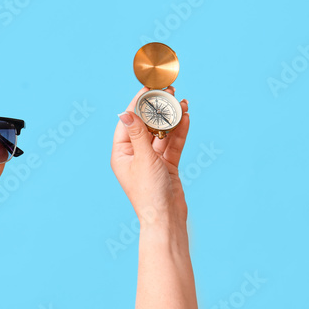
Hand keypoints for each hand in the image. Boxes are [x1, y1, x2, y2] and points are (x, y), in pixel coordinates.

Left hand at [111, 87, 190, 227]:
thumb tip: (125, 113)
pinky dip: (180, 131)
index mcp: (122, 154)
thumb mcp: (144, 159)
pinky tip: (186, 117)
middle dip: (158, 109)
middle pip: (147, 125)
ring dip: (172, 118)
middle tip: (168, 91)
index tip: (147, 88)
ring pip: (163, 133)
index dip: (138, 104)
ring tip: (181, 102)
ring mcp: (152, 160)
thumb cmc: (149, 193)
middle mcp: (135, 155)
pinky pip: (173, 144)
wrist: (167, 220)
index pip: (128, 122)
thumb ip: (138, 135)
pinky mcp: (167, 165)